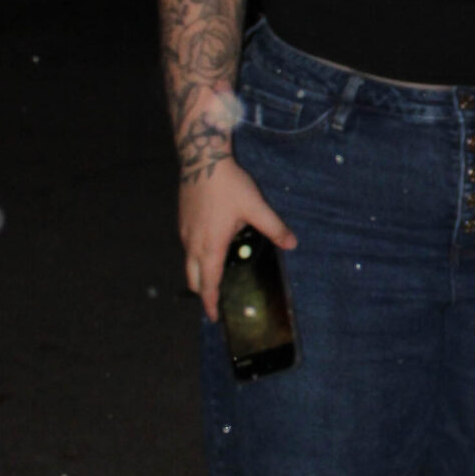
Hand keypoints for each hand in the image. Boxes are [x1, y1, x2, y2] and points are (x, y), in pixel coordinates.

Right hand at [179, 157, 295, 322]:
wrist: (201, 160)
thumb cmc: (228, 185)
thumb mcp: (256, 207)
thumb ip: (274, 228)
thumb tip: (292, 244)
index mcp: (211, 246)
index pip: (209, 283)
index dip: (211, 302)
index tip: (214, 316)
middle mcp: (193, 243)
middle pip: (194, 278)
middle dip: (204, 292)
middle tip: (215, 301)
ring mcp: (185, 232)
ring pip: (189, 263)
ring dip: (200, 274)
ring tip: (214, 278)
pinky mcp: (183, 221)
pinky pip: (188, 248)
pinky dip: (196, 258)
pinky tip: (210, 249)